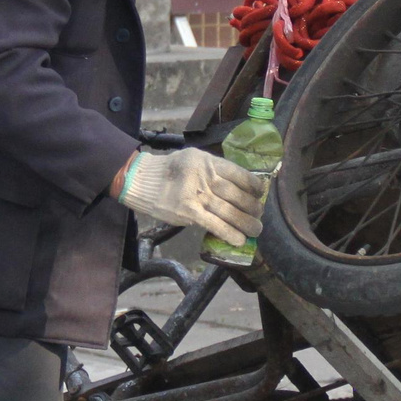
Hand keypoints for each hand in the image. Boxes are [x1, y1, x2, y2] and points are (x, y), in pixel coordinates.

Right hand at [114, 147, 267, 243]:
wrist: (140, 181)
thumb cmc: (168, 171)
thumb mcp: (192, 160)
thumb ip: (212, 170)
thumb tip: (236, 185)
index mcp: (207, 162)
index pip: (238, 174)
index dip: (253, 185)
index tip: (260, 193)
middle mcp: (204, 177)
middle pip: (236, 195)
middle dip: (252, 207)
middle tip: (260, 215)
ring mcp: (196, 195)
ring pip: (229, 211)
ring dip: (245, 223)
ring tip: (256, 230)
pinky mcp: (188, 213)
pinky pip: (214, 225)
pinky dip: (229, 233)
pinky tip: (239, 240)